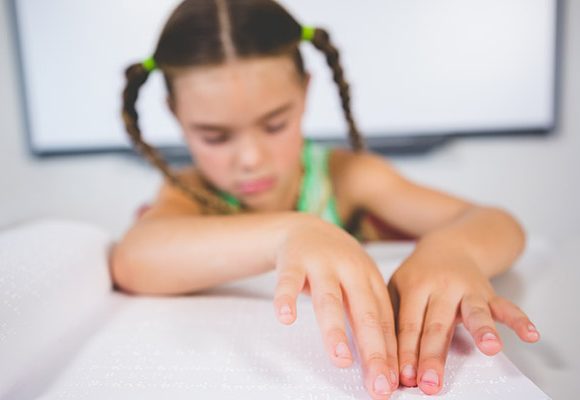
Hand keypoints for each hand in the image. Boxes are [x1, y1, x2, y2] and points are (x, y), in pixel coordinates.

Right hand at [273, 216, 398, 398]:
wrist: (305, 227)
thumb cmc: (336, 262)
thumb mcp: (360, 282)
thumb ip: (369, 316)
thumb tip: (383, 362)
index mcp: (370, 279)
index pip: (384, 320)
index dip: (390, 352)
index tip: (393, 382)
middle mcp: (350, 270)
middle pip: (364, 313)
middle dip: (373, 350)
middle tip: (378, 382)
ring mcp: (321, 264)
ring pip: (329, 300)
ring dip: (335, 331)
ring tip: (340, 360)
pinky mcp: (293, 261)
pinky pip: (288, 282)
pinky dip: (286, 299)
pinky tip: (286, 318)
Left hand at [389, 239, 539, 394]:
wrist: (449, 246)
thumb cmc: (419, 275)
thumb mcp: (396, 287)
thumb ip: (392, 316)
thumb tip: (383, 355)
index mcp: (416, 287)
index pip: (409, 324)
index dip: (406, 352)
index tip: (405, 377)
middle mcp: (443, 287)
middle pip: (438, 325)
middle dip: (433, 355)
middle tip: (430, 382)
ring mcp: (468, 290)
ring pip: (475, 312)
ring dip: (483, 330)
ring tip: (489, 348)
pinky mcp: (489, 293)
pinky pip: (506, 307)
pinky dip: (519, 320)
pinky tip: (530, 335)